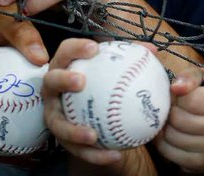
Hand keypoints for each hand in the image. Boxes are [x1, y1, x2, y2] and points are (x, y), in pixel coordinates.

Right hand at [41, 37, 124, 166]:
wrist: (97, 118)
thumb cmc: (104, 87)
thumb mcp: (117, 73)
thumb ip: (132, 60)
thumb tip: (152, 50)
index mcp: (65, 67)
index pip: (66, 52)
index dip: (75, 48)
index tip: (94, 49)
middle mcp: (54, 90)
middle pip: (51, 81)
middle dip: (62, 79)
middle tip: (81, 81)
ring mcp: (55, 114)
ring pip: (57, 123)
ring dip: (73, 130)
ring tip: (93, 135)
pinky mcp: (61, 138)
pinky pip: (77, 149)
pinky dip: (95, 154)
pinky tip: (115, 155)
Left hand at [155, 70, 203, 173]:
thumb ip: (191, 77)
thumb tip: (176, 88)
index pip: (190, 100)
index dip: (179, 95)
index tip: (181, 95)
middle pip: (178, 119)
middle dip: (170, 110)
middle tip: (173, 107)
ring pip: (171, 136)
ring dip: (165, 126)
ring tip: (171, 119)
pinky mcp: (203, 165)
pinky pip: (170, 153)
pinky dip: (163, 143)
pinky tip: (170, 134)